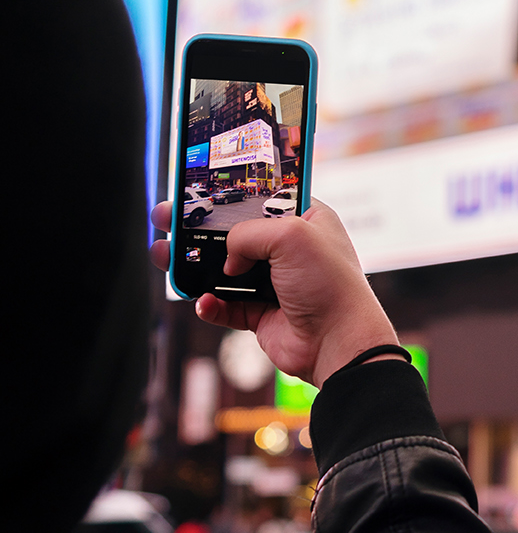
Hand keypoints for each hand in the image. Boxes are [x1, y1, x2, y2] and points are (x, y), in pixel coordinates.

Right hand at [150, 199, 398, 387]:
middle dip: (196, 229)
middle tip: (166, 220)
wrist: (338, 342)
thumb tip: (227, 259)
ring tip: (164, 257)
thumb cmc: (329, 284)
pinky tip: (202, 302)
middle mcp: (289, 250)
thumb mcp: (290, 235)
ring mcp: (274, 283)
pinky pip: (227, 306)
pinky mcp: (262, 314)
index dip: (227, 196)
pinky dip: (211, 305)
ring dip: (194, 266)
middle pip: (233, 234)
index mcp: (304, 220)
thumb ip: (247, 233)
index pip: (259, 199)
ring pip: (223, 270)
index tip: (195, 191)